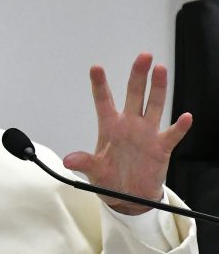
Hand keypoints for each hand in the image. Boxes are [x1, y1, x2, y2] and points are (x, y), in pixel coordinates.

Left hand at [63, 52, 191, 213]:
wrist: (128, 197)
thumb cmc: (109, 179)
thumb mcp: (94, 172)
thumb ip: (84, 163)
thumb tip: (68, 160)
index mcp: (109, 127)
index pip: (103, 101)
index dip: (100, 84)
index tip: (95, 67)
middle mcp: (129, 125)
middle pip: (134, 95)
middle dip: (138, 76)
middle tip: (143, 56)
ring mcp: (146, 134)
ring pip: (154, 106)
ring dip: (158, 89)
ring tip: (160, 70)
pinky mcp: (161, 147)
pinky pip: (172, 134)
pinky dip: (179, 127)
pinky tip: (185, 117)